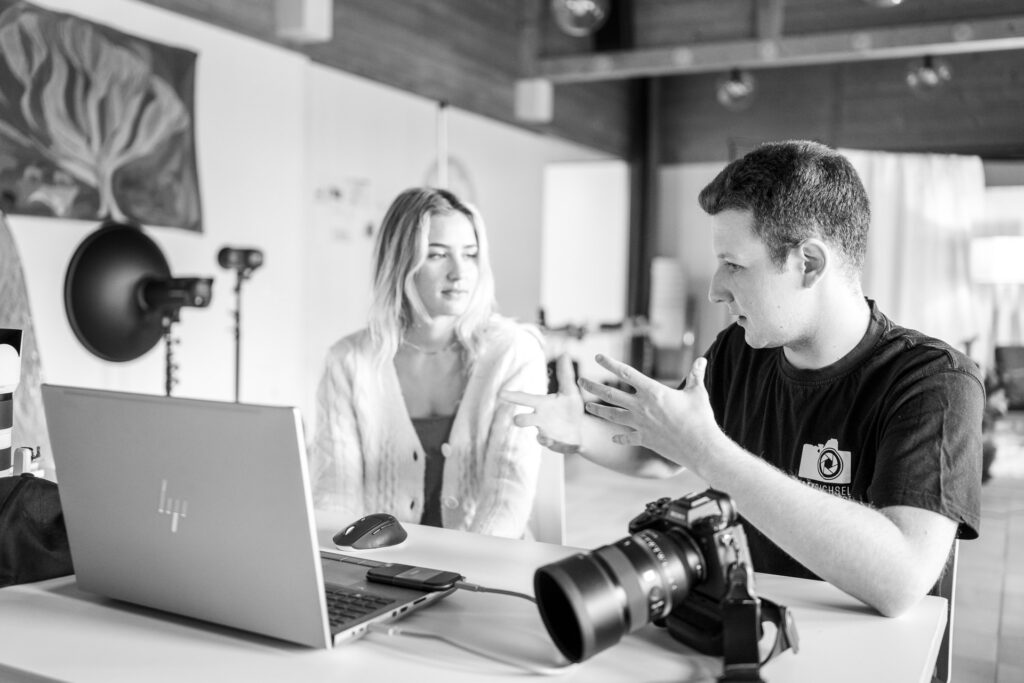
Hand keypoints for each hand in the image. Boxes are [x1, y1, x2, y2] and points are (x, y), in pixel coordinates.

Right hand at [501, 353, 582, 452]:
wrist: (581, 429)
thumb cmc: (570, 409)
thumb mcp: (570, 391)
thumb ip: (565, 375)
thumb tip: (564, 353)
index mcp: (542, 405)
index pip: (525, 399)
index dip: (513, 396)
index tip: (501, 393)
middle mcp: (541, 420)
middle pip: (525, 420)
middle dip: (521, 420)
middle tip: (516, 419)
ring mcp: (548, 434)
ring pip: (541, 438)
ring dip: (543, 437)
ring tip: (545, 436)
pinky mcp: (558, 445)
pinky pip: (557, 447)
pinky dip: (560, 446)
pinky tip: (568, 445)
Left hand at [578, 355, 718, 469]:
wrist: (700, 447)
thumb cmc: (700, 418)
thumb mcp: (698, 393)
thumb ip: (696, 375)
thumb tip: (702, 360)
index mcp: (653, 391)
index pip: (626, 373)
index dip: (610, 364)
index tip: (598, 357)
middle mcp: (642, 406)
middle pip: (611, 394)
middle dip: (593, 386)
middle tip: (580, 380)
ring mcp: (641, 424)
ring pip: (613, 415)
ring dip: (598, 410)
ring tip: (587, 406)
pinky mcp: (644, 439)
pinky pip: (627, 438)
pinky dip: (620, 438)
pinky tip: (613, 438)